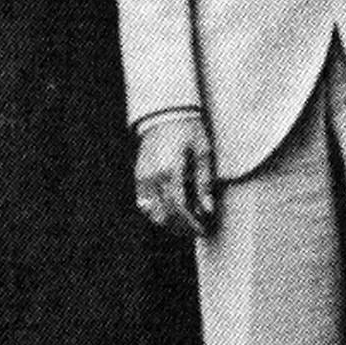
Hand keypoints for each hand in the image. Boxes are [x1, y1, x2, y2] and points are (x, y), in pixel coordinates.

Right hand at [134, 113, 215, 235]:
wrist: (166, 113)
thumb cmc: (189, 130)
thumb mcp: (203, 152)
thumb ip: (204, 182)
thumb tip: (207, 210)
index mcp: (170, 169)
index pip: (179, 206)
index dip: (191, 222)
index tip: (203, 230)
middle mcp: (153, 175)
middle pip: (164, 213)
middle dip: (181, 227)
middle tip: (197, 231)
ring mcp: (142, 176)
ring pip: (151, 211)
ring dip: (169, 222)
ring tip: (186, 224)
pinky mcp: (138, 175)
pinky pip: (143, 202)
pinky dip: (157, 212)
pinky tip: (172, 213)